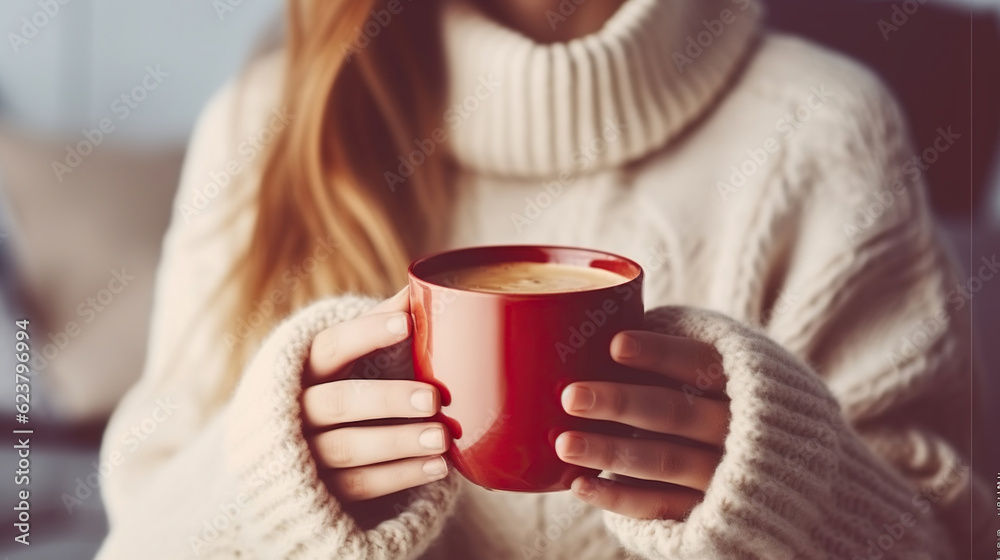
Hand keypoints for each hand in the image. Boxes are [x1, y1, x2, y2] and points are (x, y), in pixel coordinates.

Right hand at [300, 287, 449, 504]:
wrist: (295, 464)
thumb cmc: (341, 391)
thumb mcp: (352, 360)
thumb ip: (382, 326)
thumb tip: (423, 287)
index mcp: (304, 369)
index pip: (329, 346)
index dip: (366, 334)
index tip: (407, 322)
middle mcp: (296, 411)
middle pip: (337, 403)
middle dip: (386, 399)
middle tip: (433, 397)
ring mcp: (304, 456)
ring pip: (348, 448)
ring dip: (398, 442)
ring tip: (442, 437)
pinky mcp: (321, 494)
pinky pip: (359, 486)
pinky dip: (401, 476)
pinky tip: (438, 466)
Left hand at [555, 330, 728, 519]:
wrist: (781, 475)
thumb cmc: (723, 403)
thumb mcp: (725, 370)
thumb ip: (675, 353)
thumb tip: (596, 324)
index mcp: (742, 381)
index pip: (700, 361)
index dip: (659, 353)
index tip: (614, 345)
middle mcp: (737, 428)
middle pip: (677, 413)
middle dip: (621, 403)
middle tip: (571, 397)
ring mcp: (725, 474)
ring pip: (664, 460)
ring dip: (610, 452)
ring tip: (564, 443)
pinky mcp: (708, 513)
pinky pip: (659, 507)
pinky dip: (618, 497)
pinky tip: (579, 484)